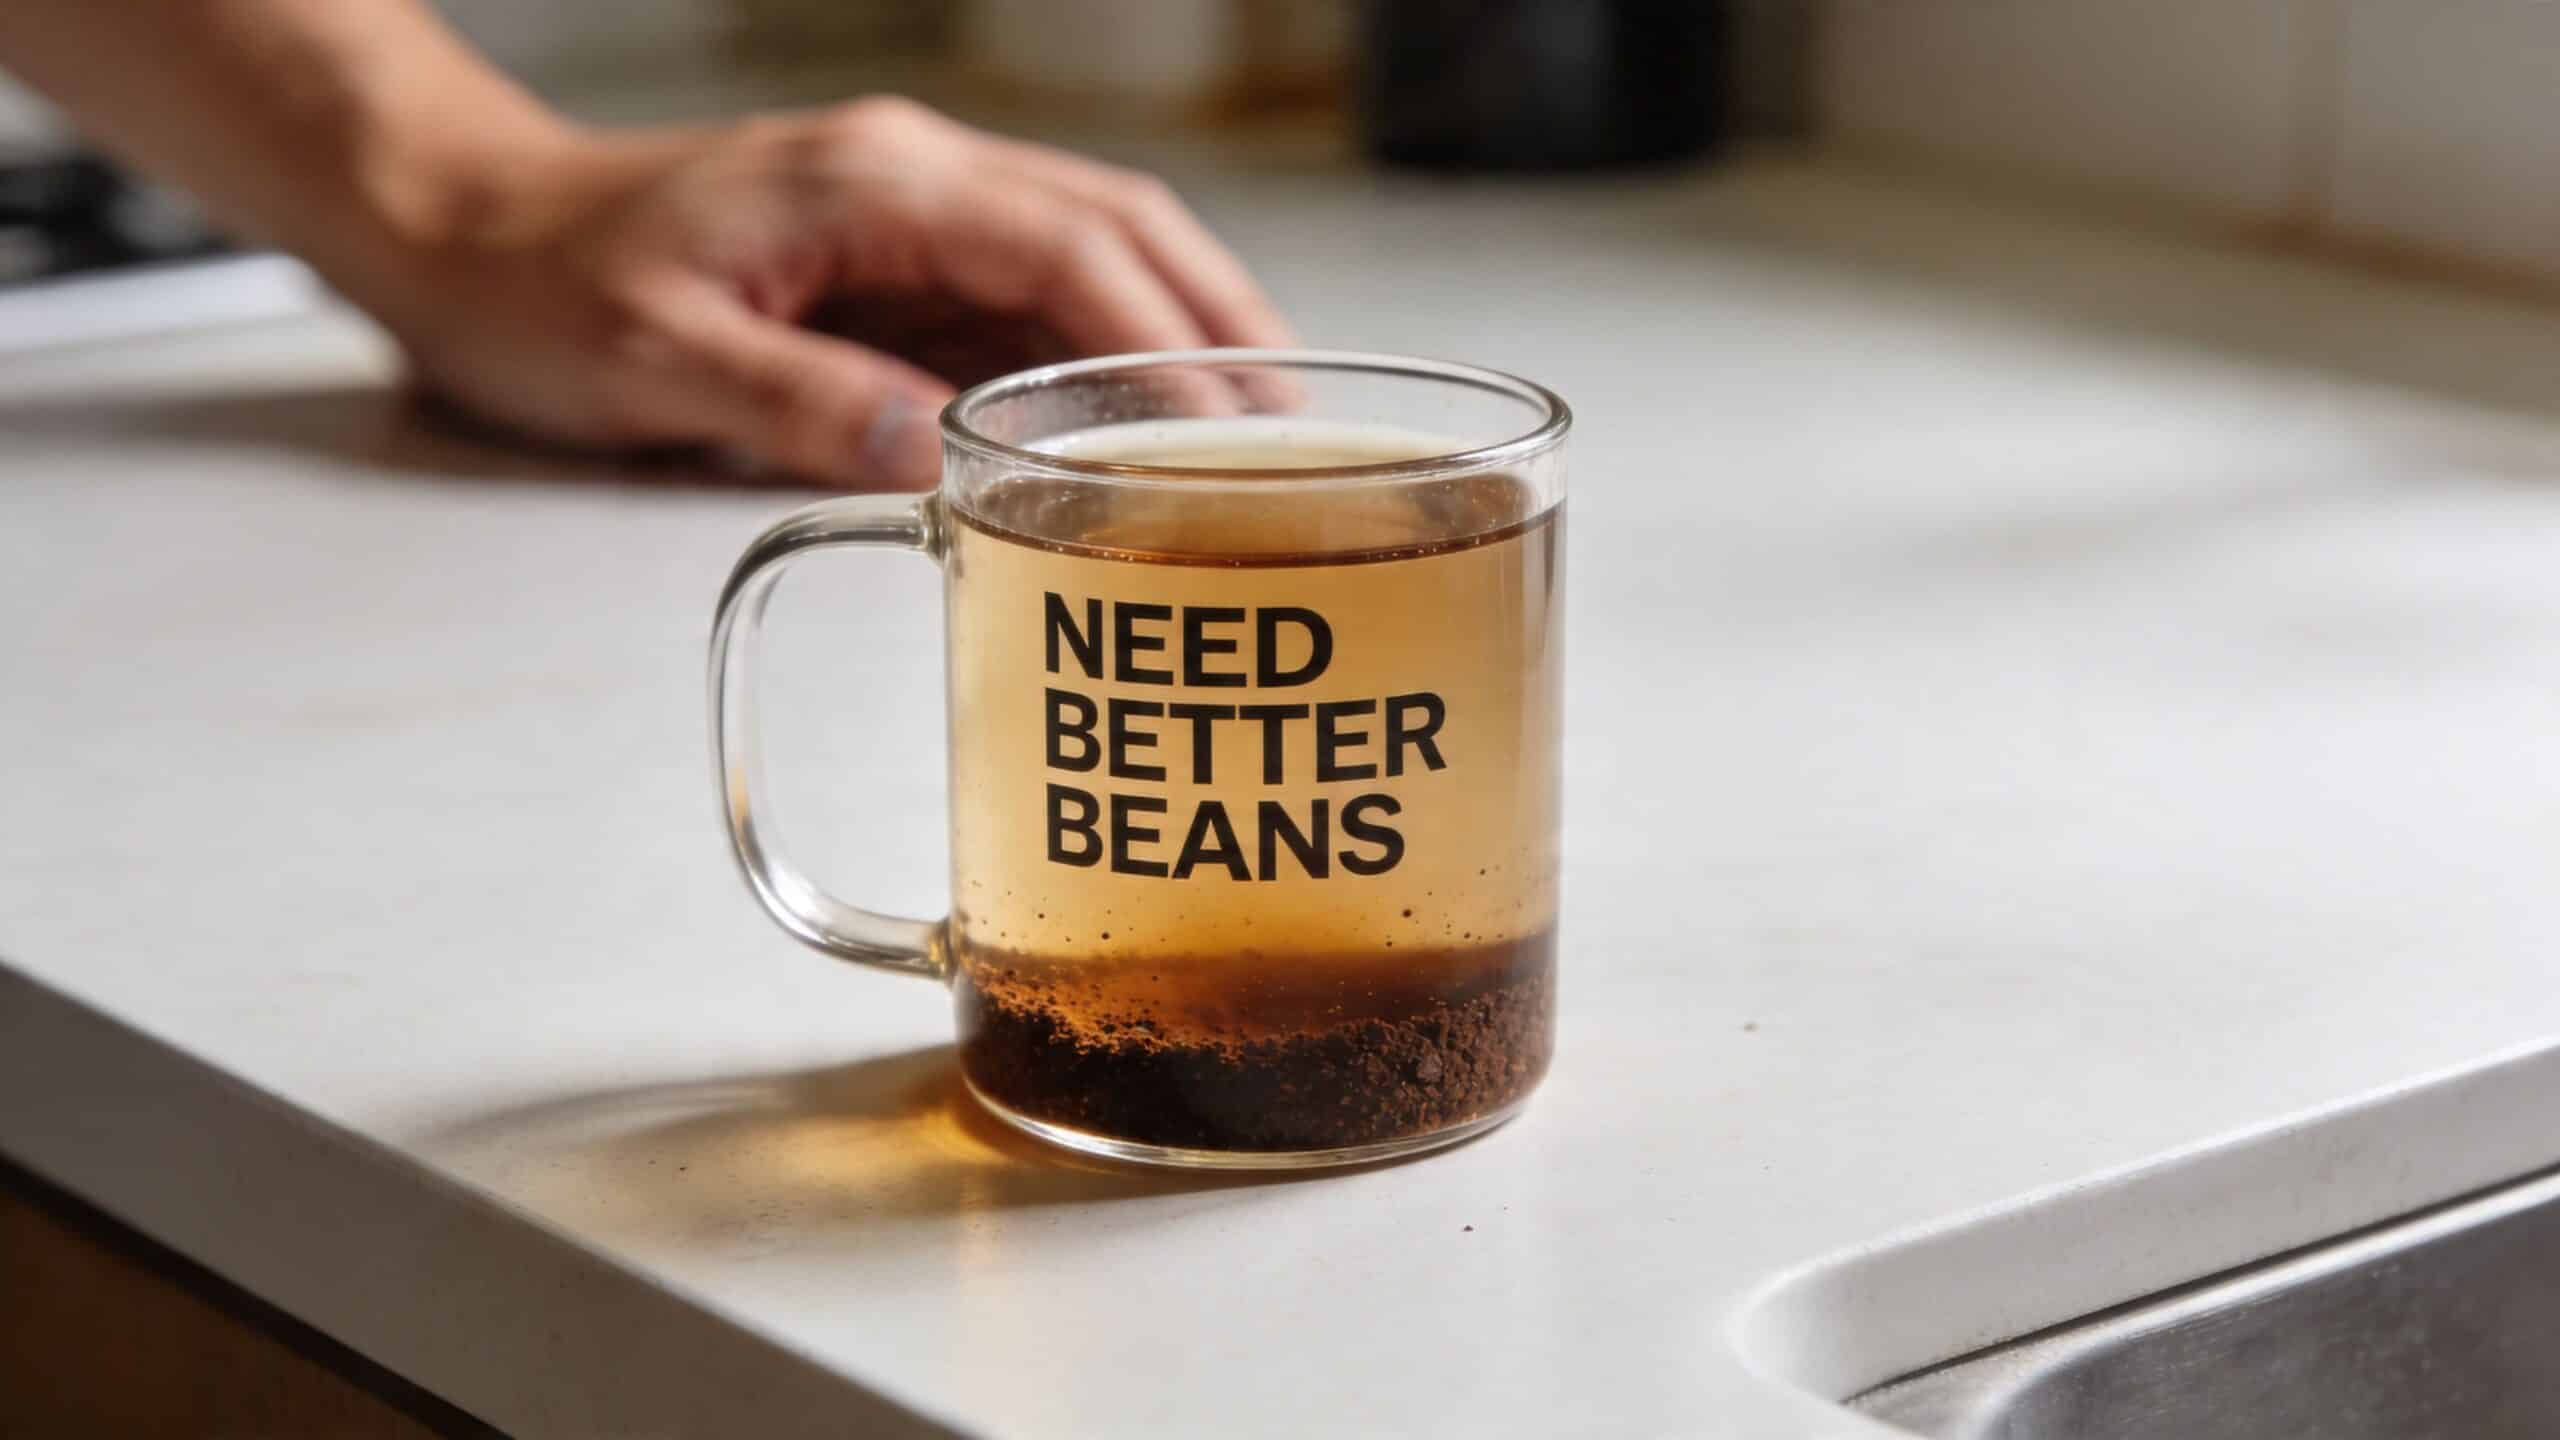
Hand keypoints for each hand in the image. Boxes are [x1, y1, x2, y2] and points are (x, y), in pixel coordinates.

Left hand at [374, 97, 1295, 487]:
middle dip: (1221, 315)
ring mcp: (908, 211)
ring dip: (1182, 324)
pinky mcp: (892, 256)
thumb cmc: (539, 288)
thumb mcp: (651, 362)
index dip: (1164, 341)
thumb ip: (800, 402)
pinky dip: (1107, 347)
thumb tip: (939, 454)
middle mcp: (911, 177)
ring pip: (1091, 248)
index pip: (1068, 252)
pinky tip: (1143, 416)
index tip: (1232, 426)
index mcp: (871, 186)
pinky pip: (1030, 290)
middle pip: (1118, 224)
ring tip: (1258, 421)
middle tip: (1298, 420)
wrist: (462, 230)